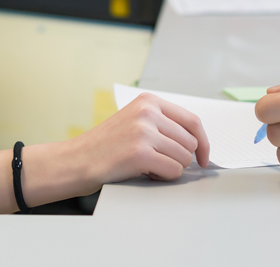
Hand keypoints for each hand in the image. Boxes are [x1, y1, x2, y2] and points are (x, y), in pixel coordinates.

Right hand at [68, 93, 209, 191]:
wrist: (75, 160)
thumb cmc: (106, 146)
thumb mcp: (135, 121)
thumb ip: (163, 124)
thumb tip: (197, 142)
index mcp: (149, 101)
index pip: (192, 120)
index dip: (203, 142)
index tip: (204, 156)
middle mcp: (147, 112)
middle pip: (190, 142)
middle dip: (181, 158)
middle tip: (160, 163)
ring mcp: (143, 132)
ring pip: (183, 158)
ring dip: (170, 168)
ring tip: (148, 166)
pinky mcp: (140, 153)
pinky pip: (172, 171)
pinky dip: (164, 177)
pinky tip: (146, 173)